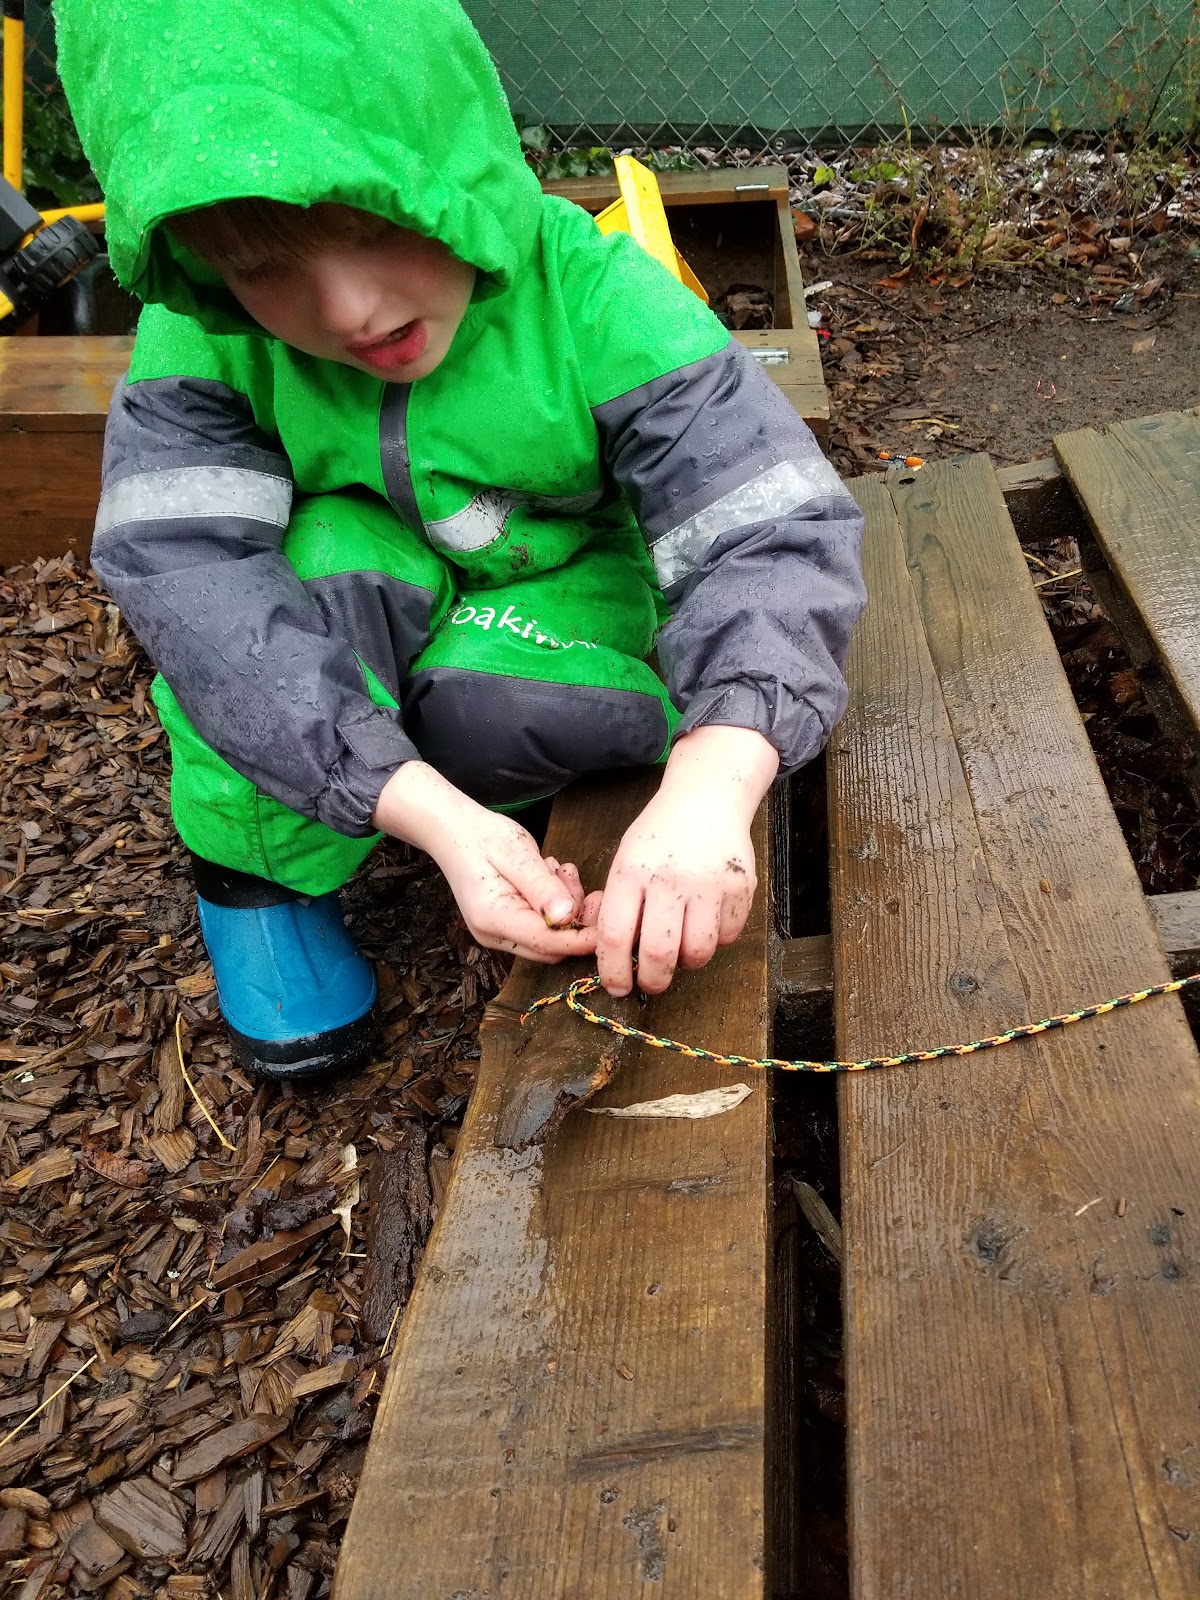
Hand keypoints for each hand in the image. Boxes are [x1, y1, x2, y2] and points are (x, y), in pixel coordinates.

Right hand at [373, 763, 599, 962]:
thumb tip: (568, 916)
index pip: (548, 942)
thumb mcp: (517, 854)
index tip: (609, 915)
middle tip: (575, 879)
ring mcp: (496, 934)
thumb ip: (543, 887)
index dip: (582, 936)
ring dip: (564, 908)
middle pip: (551, 947)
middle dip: (575, 919)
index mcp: (494, 918)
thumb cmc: (482, 836)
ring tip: (557, 870)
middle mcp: (493, 935)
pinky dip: (553, 906)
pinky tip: (548, 877)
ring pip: (548, 938)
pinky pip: (539, 926)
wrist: (451, 830)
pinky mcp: (503, 925)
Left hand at [595, 725, 778, 995]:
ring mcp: (709, 883)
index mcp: (632, 871)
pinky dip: (715, 940)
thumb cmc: (658, 837)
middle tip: (651, 983)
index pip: (615, 935)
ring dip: (687, 962)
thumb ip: (620, 906)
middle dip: (653, 981)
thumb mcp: (626, 861)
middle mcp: (670, 878)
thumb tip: (618, 959)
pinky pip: (727, 936)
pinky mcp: (740, 887)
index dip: (613, 971)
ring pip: (698, 952)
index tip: (617, 986)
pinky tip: (706, 921)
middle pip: (659, 952)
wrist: (706, 798)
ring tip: (681, 948)